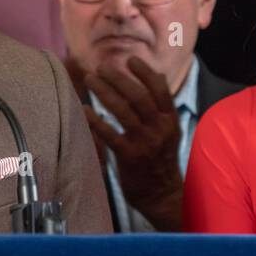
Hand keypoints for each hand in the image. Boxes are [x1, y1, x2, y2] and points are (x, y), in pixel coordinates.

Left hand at [78, 56, 182, 229]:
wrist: (163, 195)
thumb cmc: (160, 160)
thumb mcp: (168, 132)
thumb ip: (160, 107)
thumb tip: (154, 75)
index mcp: (170, 121)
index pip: (160, 90)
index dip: (145, 73)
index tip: (130, 59)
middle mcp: (160, 129)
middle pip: (139, 96)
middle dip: (119, 78)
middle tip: (102, 67)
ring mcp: (145, 143)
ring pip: (123, 111)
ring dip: (105, 92)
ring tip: (91, 79)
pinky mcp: (130, 157)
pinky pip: (110, 135)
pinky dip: (96, 120)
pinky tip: (85, 109)